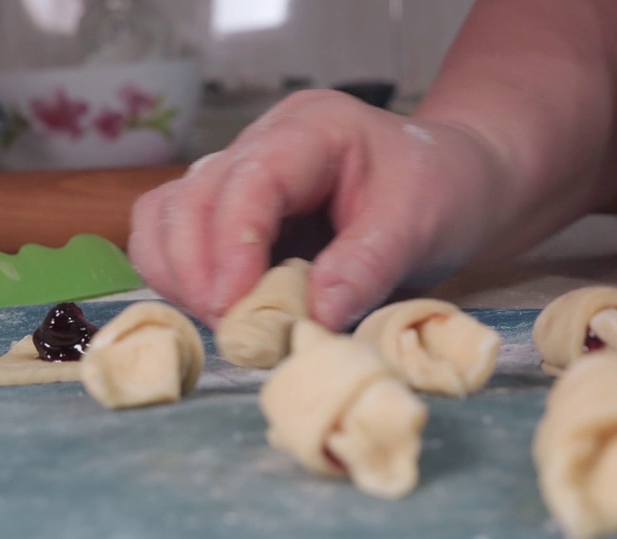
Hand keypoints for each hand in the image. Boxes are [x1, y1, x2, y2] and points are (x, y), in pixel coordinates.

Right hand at [129, 89, 505, 329]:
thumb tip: (316, 316)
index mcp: (312, 130)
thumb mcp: (421, 225)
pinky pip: (176, 240)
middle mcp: (262, 144)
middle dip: (197, 271)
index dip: (232, 245)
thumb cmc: (441, 190)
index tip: (233, 306)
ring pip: (166, 217)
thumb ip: (368, 266)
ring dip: (179, 277)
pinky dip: (183, 280)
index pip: (248, 179)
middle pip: (190, 198)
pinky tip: (221, 312)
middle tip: (230, 331)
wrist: (451, 182)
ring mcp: (239, 176)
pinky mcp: (232, 214)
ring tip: (224, 325)